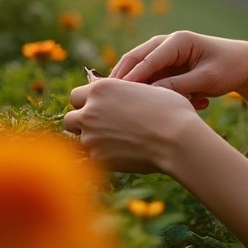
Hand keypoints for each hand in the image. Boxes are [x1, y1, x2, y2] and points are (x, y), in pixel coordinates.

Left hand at [63, 78, 204, 173]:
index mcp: (101, 89)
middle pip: (70, 119)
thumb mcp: (146, 90)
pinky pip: (91, 158)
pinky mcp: (97, 158)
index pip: (76, 96)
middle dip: (81, 124)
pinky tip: (121, 155)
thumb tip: (121, 96)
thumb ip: (124, 92)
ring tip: (115, 143)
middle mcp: (90, 111)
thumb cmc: (170, 111)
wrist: (177, 140)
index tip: (98, 110)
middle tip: (101, 128)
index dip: (87, 103)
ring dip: (91, 141)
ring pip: (79, 140)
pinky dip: (102, 157)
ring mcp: (90, 136)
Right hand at [110, 31, 247, 106]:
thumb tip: (152, 95)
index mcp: (178, 41)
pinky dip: (158, 94)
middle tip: (110, 101)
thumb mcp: (208, 79)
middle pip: (135, 61)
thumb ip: (180, 85)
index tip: (119, 95)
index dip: (132, 77)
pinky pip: (152, 82)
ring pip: (140, 73)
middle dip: (123, 81)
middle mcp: (166, 44)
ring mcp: (164, 56)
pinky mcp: (165, 68)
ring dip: (144, 91)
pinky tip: (186, 103)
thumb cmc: (229, 68)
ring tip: (151, 105)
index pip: (148, 59)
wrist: (242, 64)